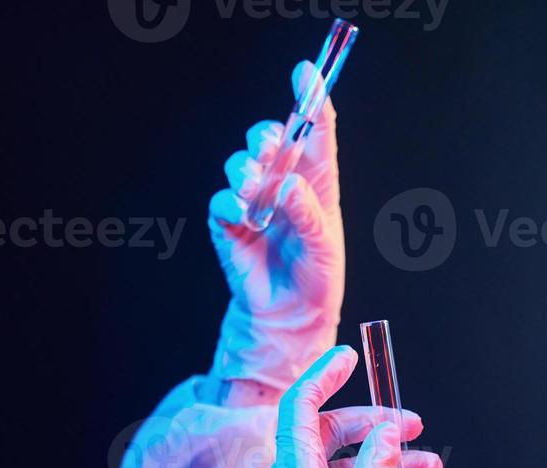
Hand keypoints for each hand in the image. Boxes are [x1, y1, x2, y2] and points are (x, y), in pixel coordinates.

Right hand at [209, 61, 344, 392]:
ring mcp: (253, 201)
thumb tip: (287, 185)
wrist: (291, 315)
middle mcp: (283, 184)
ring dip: (246, 171)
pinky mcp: (230, 223)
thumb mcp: (325, 246)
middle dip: (265, 135)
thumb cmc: (317, 279)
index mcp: (316, 183)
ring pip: (240, 164)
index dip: (311, 99)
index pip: (314, 133)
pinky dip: (230, 204)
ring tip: (255, 192)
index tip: (307, 73)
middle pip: (269, 138)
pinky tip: (244, 217)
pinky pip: (221, 201)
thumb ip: (308, 214)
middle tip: (269, 147)